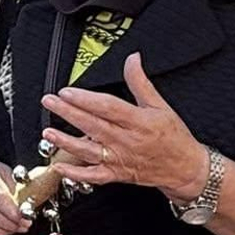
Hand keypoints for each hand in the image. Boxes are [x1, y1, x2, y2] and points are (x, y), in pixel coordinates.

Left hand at [40, 53, 209, 199]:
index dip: (85, 99)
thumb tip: (132, 59)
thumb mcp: (160, 105)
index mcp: (138, 122)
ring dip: (66, 142)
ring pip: (89, 151)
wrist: (186, 169)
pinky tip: (59, 167)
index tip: (67, 91)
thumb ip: (141, 82)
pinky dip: (76, 174)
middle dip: (68, 113)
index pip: (107, 108)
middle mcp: (127, 141)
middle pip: (93, 125)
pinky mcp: (117, 175)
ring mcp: (120, 159)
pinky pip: (93, 176)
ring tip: (48, 132)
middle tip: (50, 102)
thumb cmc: (174, 138)